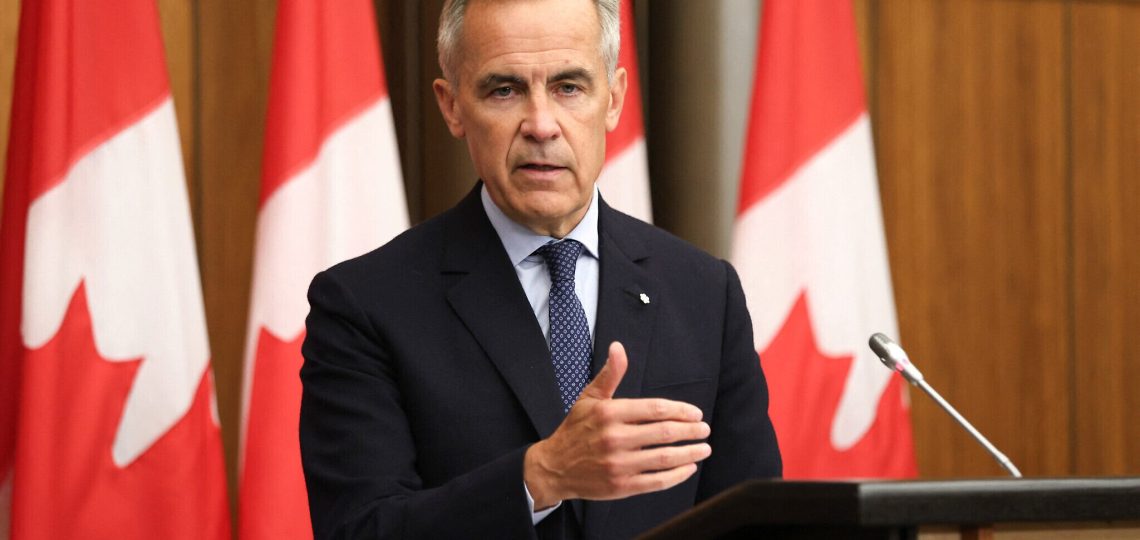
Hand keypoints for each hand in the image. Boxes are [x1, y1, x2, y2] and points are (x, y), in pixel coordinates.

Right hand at [524, 342, 711, 509]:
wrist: (554, 467)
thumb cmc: (575, 429)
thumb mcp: (589, 398)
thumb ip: (610, 374)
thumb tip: (618, 347)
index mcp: (609, 413)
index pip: (655, 409)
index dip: (681, 411)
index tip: (696, 414)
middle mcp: (615, 438)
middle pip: (665, 432)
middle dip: (691, 431)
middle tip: (704, 430)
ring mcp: (619, 464)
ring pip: (665, 458)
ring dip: (690, 453)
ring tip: (703, 449)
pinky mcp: (621, 486)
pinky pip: (657, 481)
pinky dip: (677, 475)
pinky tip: (688, 468)